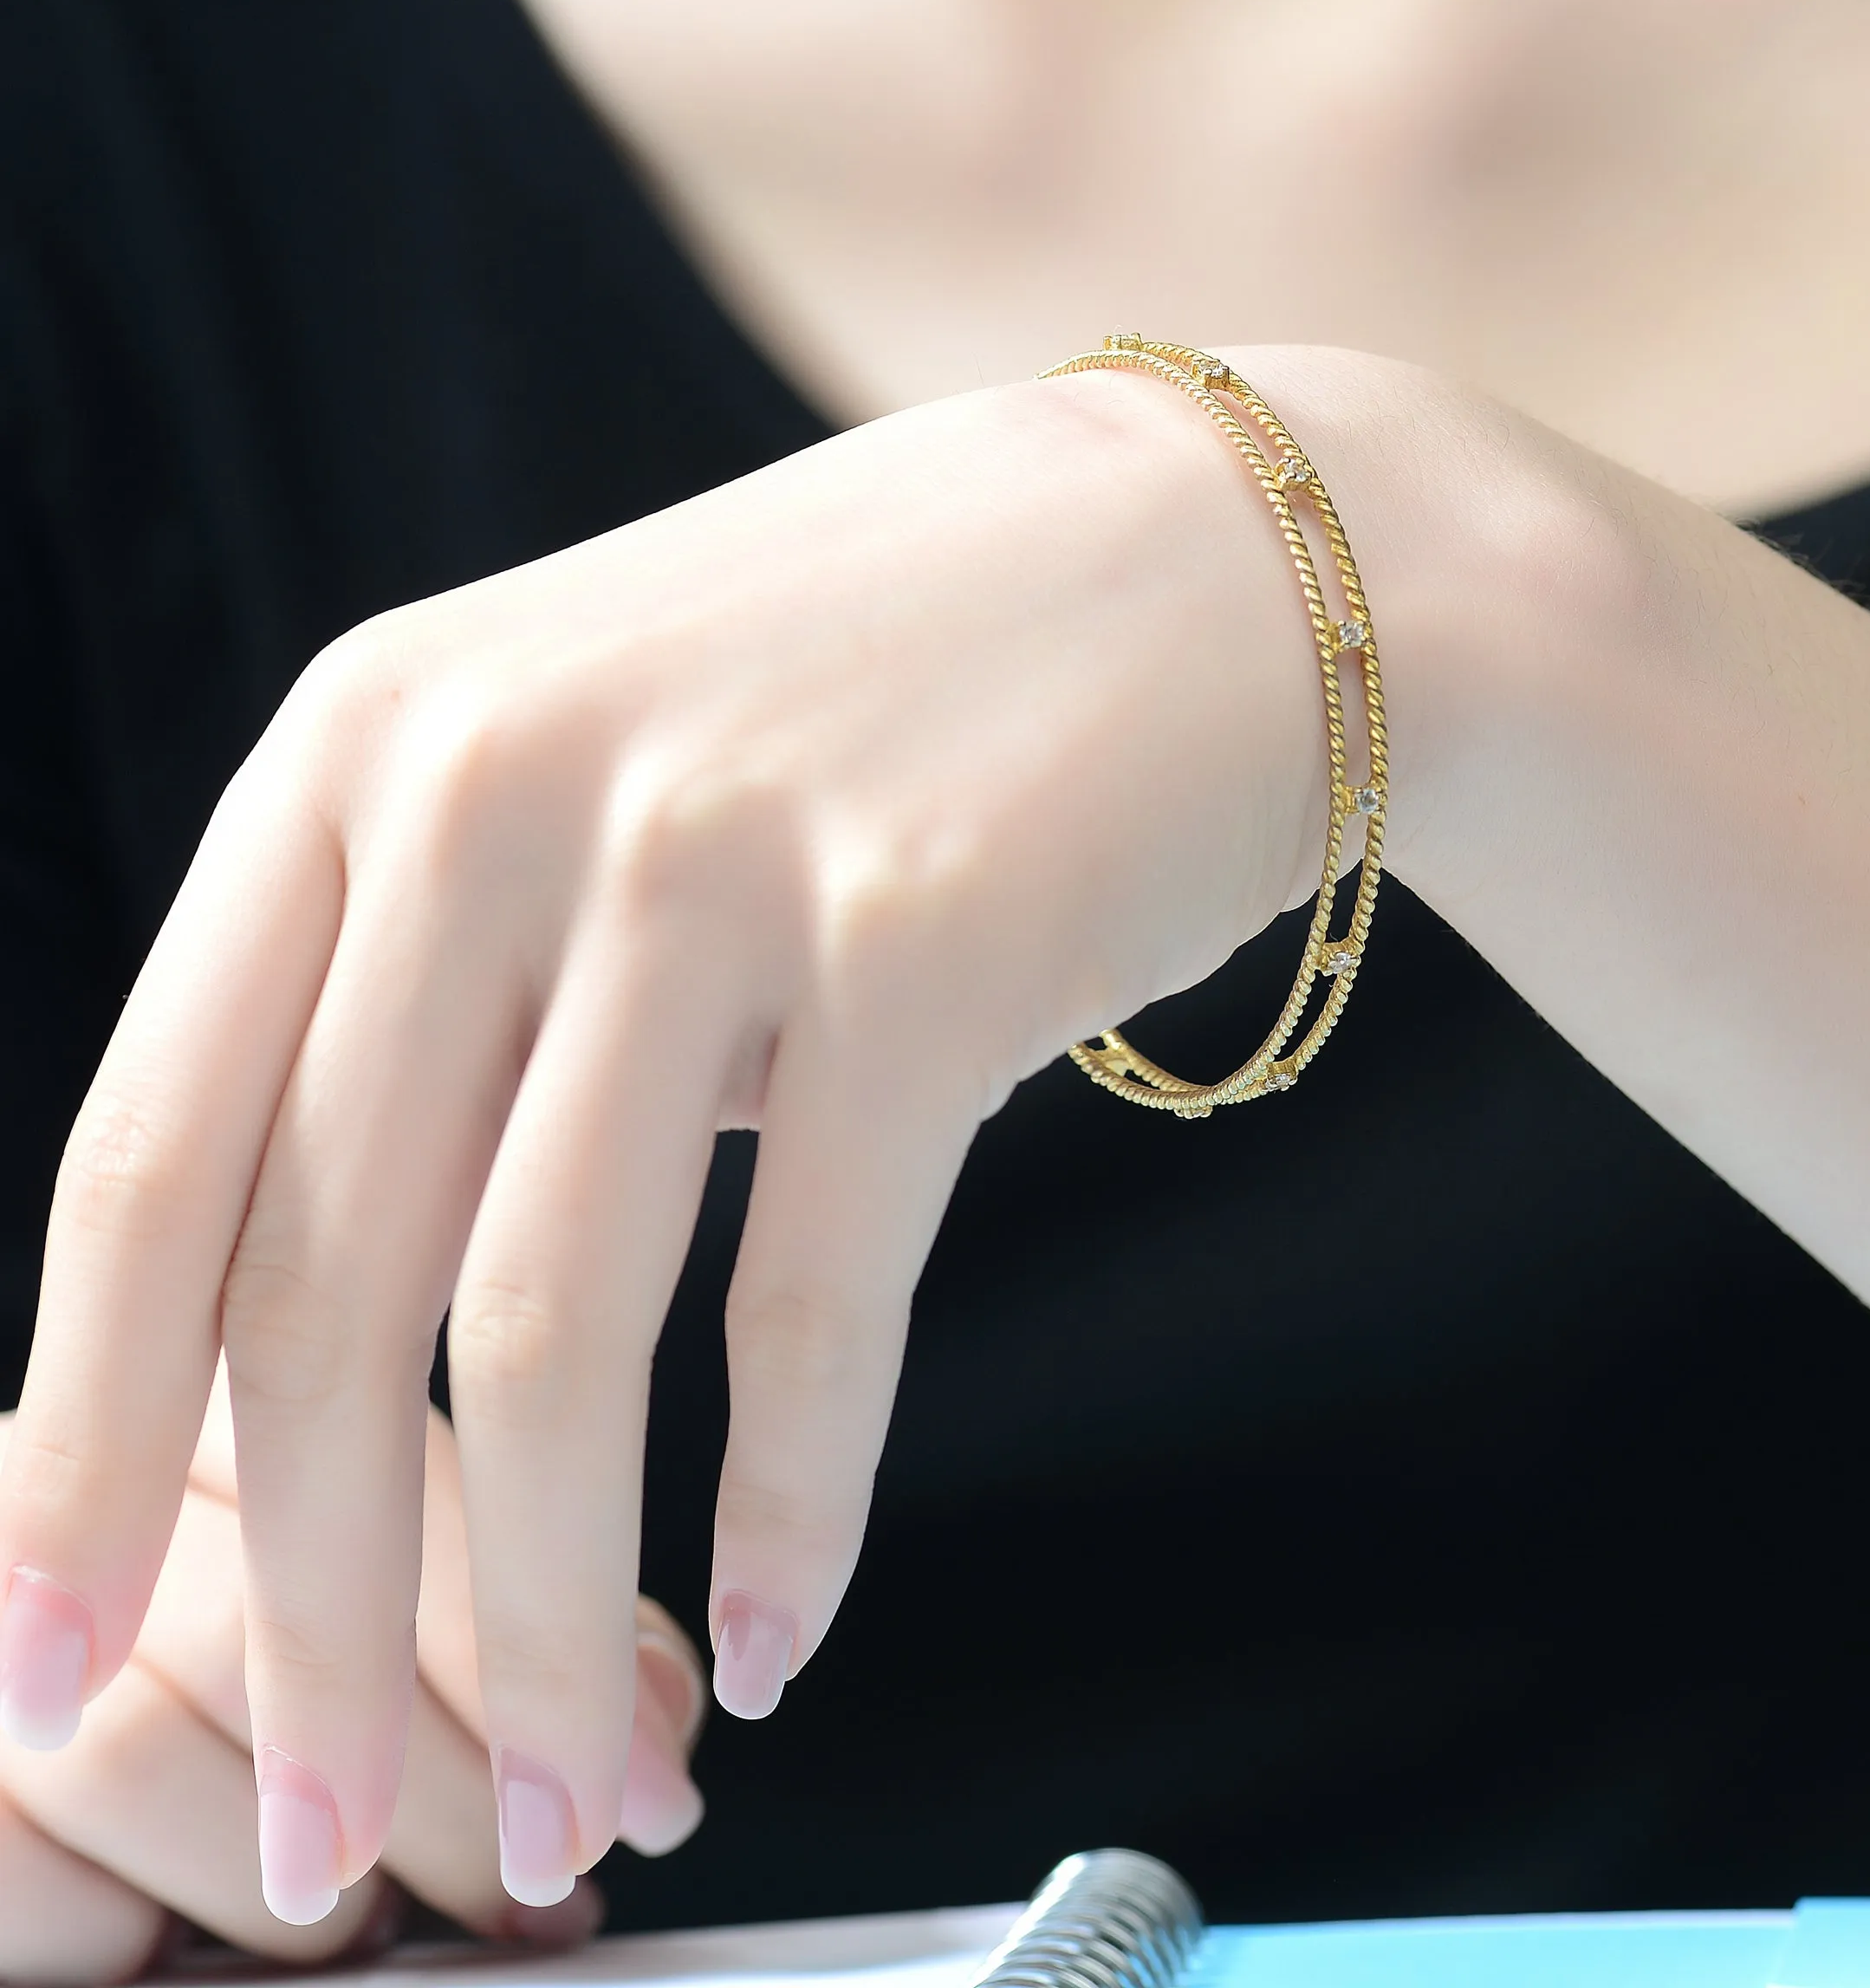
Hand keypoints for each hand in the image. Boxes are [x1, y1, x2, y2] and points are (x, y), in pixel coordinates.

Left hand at [0, 359, 1363, 1912]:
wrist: (1220, 557)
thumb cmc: (895, 682)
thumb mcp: (595, 759)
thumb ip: (439, 982)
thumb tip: (321, 1340)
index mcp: (369, 742)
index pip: (149, 1161)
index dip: (79, 1455)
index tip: (53, 1680)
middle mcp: (502, 785)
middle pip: (325, 1289)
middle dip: (304, 1619)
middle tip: (327, 1844)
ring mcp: (713, 856)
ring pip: (551, 1337)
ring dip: (549, 1620)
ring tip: (580, 1804)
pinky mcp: (923, 944)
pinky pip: (813, 1308)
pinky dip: (790, 1510)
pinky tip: (781, 1633)